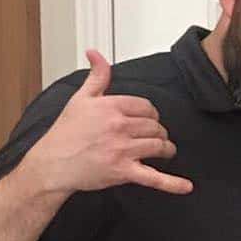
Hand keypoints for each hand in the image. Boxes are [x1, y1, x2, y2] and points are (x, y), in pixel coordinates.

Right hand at [26, 49, 193, 196]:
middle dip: (159, 132)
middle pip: (155, 127)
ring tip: (166, 151)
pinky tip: (187, 186)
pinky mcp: (123, 172)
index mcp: (111, 107)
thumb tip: (96, 54)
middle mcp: (119, 126)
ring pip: (158, 146)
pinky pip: (154, 178)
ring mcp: (123, 150)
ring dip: (166, 149)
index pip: (146, 107)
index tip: (150, 120)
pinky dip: (172, 183)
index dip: (151, 114)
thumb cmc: (65, 134)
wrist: (53, 163)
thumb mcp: (79, 99)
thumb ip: (96, 77)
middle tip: (158, 137)